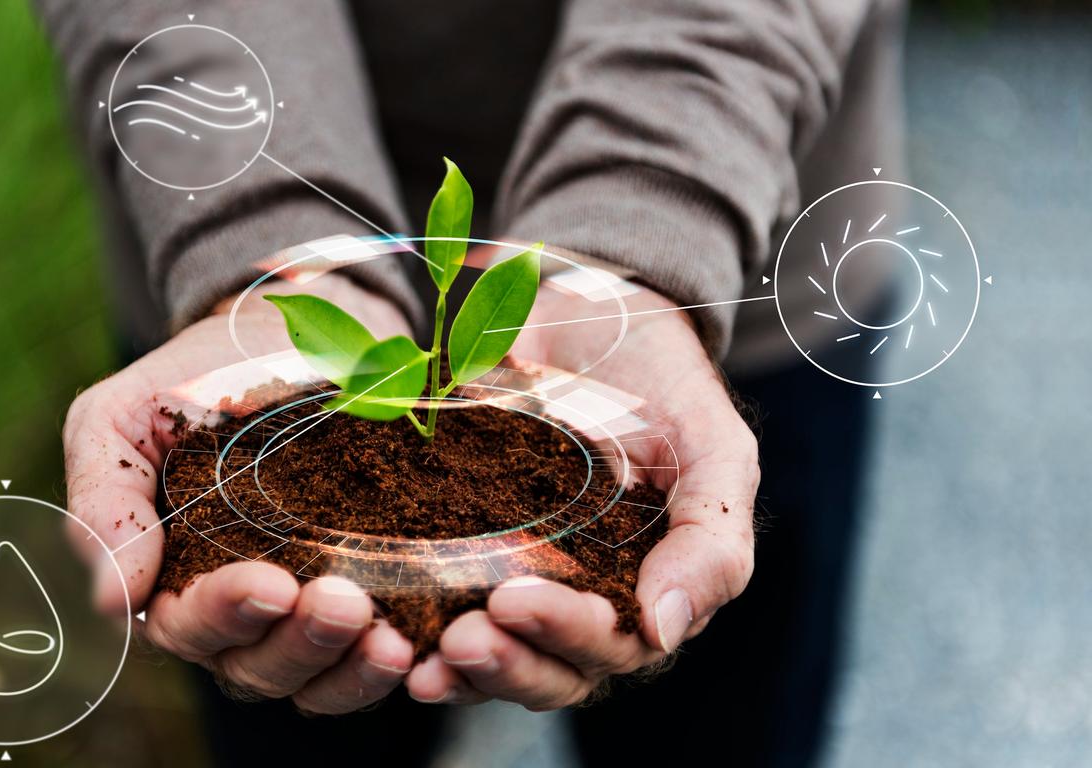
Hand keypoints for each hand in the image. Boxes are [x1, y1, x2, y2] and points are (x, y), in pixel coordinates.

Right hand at [63, 273, 417, 713]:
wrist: (287, 336)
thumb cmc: (191, 381)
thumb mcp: (121, 421)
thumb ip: (105, 504)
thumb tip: (113, 602)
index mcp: (169, 581)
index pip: (187, 624)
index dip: (226, 613)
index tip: (270, 582)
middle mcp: (237, 615)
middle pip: (258, 666)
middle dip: (300, 643)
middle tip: (343, 603)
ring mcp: (303, 613)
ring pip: (319, 677)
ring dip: (352, 667)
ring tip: (391, 640)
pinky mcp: (368, 597)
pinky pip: (375, 656)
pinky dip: (395, 660)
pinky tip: (421, 643)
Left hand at [407, 260, 758, 708]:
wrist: (595, 315)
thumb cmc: (666, 385)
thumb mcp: (714, 450)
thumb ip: (711, 540)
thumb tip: (664, 631)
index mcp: (647, 592)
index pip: (612, 645)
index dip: (565, 634)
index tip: (515, 599)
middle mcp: (584, 602)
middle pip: (549, 669)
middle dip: (505, 663)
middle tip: (463, 638)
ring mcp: (522, 579)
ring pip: (495, 656)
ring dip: (461, 669)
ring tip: (423, 656)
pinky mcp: (465, 549)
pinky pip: (441, 608)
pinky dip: (417, 631)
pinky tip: (389, 635)